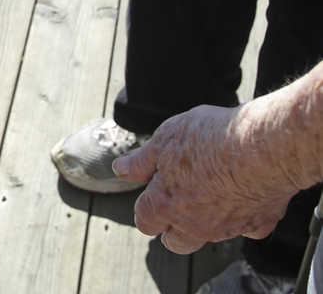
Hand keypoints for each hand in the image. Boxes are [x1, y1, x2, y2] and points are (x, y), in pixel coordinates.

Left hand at [112, 105, 293, 253]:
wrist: (260, 147)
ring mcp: (226, 228)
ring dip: (206, 219)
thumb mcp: (165, 138)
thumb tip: (120, 169)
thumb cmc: (210, 138)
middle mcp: (193, 224)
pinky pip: (247, 227)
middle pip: (175, 241)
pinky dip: (244, 214)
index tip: (151, 190)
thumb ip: (141, 160)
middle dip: (172, 225)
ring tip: (212, 186)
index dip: (146, 206)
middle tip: (179, 196)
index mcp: (165, 204)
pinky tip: (245, 189)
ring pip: (209, 235)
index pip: (144, 220)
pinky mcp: (257, 223)